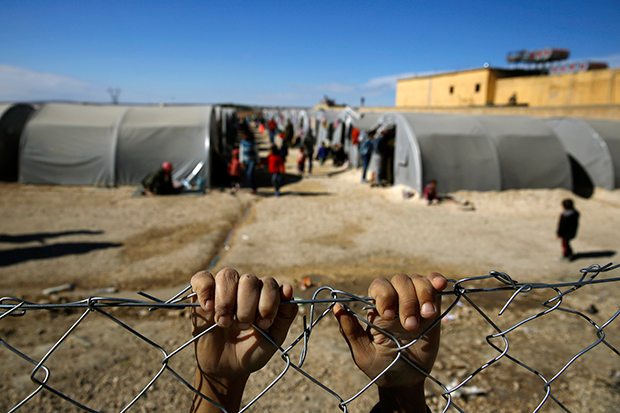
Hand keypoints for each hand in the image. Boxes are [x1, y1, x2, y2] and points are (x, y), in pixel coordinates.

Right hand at [190, 268, 296, 411]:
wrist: (226, 369)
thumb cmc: (252, 351)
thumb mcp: (274, 338)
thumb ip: (285, 315)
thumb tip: (288, 288)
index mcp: (264, 295)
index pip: (269, 284)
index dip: (268, 302)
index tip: (264, 324)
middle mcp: (244, 288)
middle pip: (249, 279)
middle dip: (247, 305)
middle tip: (243, 327)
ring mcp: (222, 289)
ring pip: (227, 275)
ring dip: (227, 300)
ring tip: (224, 323)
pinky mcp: (201, 295)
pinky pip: (202, 278)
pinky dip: (205, 290)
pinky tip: (209, 308)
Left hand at [333, 273, 446, 411]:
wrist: (405, 382)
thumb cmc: (380, 368)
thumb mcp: (363, 353)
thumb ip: (350, 331)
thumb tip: (337, 307)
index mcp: (376, 308)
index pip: (379, 286)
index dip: (384, 294)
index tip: (389, 316)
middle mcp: (395, 301)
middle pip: (400, 280)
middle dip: (407, 300)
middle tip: (409, 326)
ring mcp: (414, 303)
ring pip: (418, 281)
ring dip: (424, 295)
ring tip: (426, 316)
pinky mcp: (433, 309)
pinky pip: (435, 287)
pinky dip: (437, 281)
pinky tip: (441, 285)